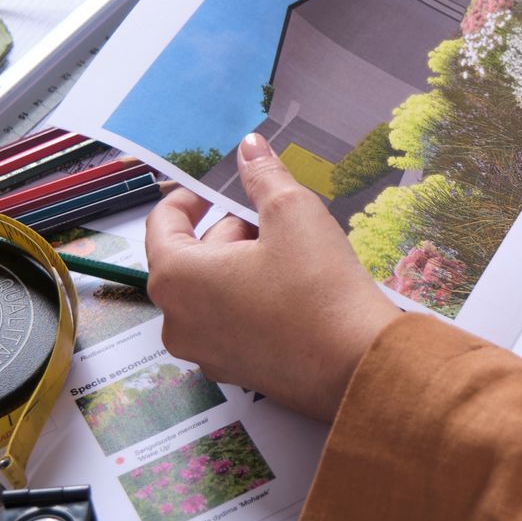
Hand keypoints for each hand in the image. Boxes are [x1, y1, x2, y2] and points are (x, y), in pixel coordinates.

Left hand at [144, 134, 401, 421]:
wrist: (358, 367)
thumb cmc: (319, 287)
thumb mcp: (292, 212)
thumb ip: (263, 175)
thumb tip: (250, 147)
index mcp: (176, 278)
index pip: (162, 223)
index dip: (190, 197)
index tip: (218, 186)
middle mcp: (178, 321)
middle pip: (191, 258)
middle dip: (229, 231)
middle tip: (274, 217)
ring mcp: (205, 354)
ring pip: (212, 292)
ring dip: (241, 266)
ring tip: (292, 253)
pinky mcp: (236, 373)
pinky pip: (231, 324)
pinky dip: (252, 301)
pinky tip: (295, 292)